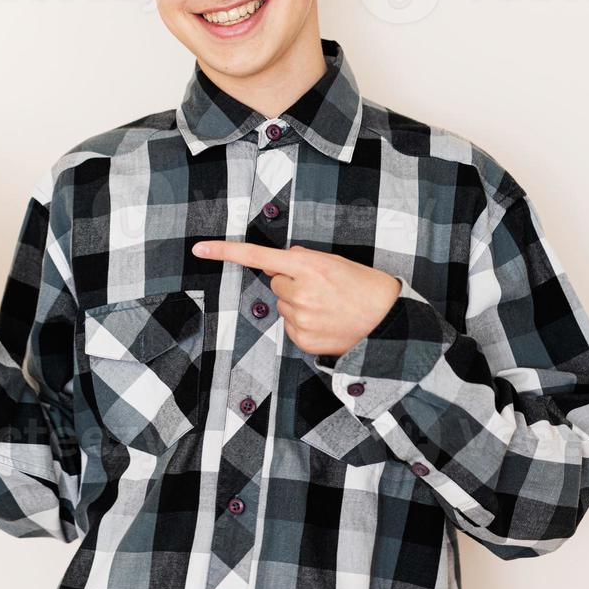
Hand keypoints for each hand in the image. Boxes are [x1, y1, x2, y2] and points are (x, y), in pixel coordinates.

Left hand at [191, 240, 401, 356]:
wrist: (389, 323)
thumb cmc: (364, 288)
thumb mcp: (335, 262)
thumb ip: (303, 259)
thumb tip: (278, 260)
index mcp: (308, 267)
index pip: (258, 256)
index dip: (225, 252)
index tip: (199, 249)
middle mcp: (299, 292)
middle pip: (275, 282)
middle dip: (292, 284)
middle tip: (323, 290)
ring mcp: (299, 319)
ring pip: (283, 306)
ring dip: (299, 305)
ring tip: (329, 307)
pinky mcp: (301, 340)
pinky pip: (290, 327)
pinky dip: (304, 324)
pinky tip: (326, 323)